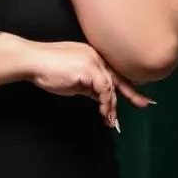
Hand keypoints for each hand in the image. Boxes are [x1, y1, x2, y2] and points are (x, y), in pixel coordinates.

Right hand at [24, 40, 154, 127]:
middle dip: (130, 95)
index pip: (113, 73)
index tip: (142, 97)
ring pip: (110, 87)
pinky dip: (105, 103)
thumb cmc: (47, 70)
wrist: (32, 61)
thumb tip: (98, 98)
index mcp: (93, 56)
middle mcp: (96, 56)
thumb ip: (87, 87)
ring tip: (110, 120)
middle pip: (116, 79)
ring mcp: (93, 61)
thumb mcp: (73, 80)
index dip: (128, 86)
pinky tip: (103, 112)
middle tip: (144, 104)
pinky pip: (102, 89)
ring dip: (110, 106)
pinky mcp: (88, 69)